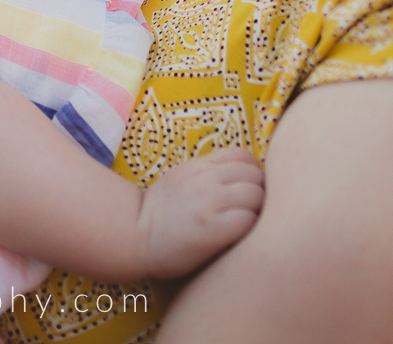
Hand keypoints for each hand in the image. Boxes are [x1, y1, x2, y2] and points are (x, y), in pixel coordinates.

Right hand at [131, 149, 264, 279]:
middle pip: (255, 175)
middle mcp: (205, 180)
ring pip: (255, 195)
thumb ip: (208, 173)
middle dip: (258, 192)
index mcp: (198, 167)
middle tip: (249, 210)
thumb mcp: (181, 179)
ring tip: (244, 224)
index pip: (243, 156)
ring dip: (256, 210)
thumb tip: (242, 176)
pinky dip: (248, 228)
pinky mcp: (211, 229)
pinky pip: (247, 220)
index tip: (245, 189)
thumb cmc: (159, 213)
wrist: (134, 235)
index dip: (251, 173)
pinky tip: (238, 237)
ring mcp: (208, 203)